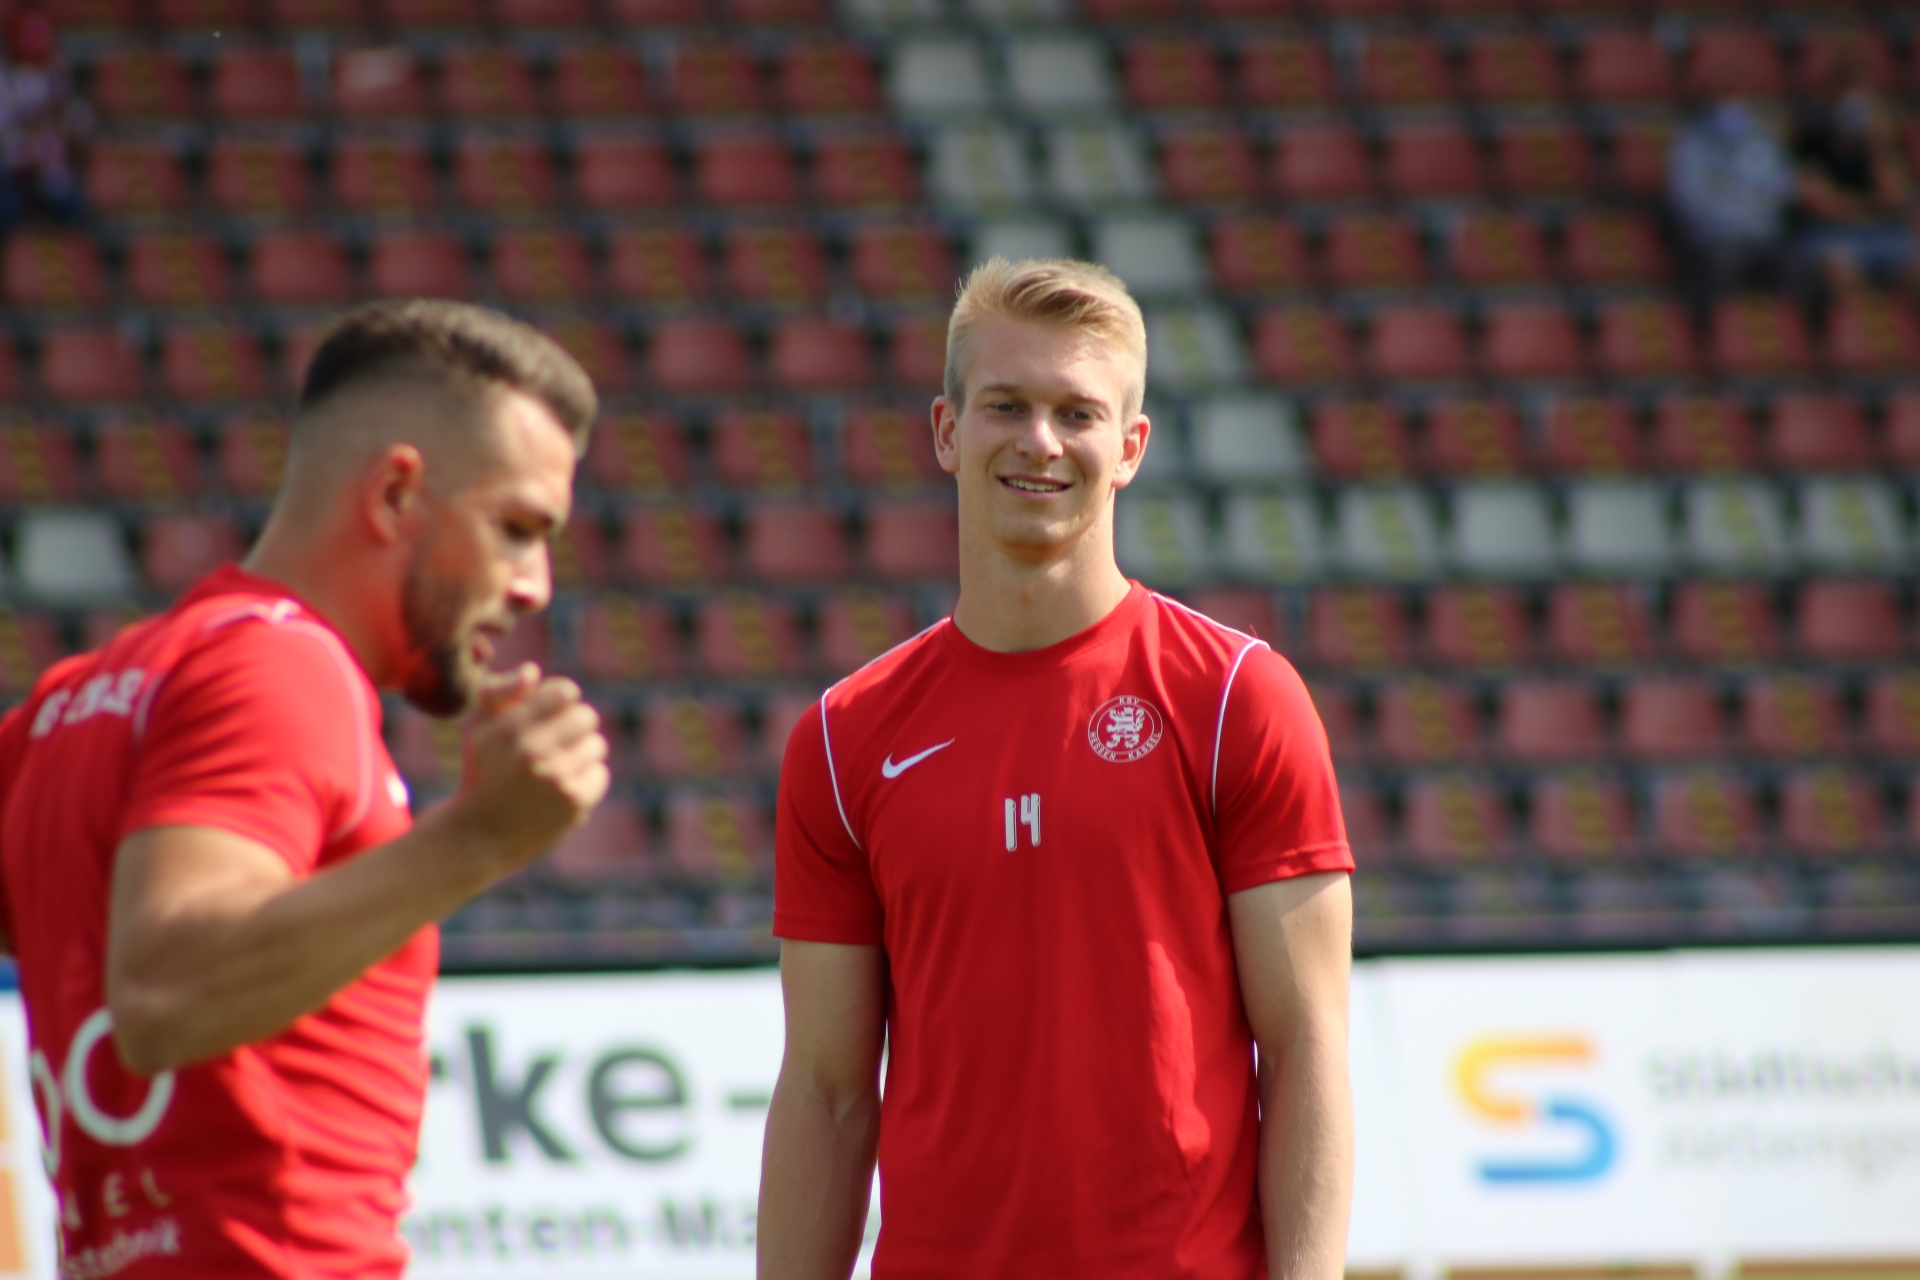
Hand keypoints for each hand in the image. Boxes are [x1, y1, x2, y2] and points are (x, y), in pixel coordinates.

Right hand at [451, 663, 610, 871]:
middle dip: (575, 726)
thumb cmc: (483, 772)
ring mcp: (555, 777)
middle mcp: (531, 751)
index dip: (562, 701)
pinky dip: (586, 780)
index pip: (565, 691)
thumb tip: (532, 671)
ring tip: (557, 768)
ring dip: (582, 754)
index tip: (552, 714)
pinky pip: (599, 773)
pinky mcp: (573, 802)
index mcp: (509, 727)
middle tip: (558, 742)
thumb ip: (498, 690)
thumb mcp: (478, 727)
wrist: (480, 835)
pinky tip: (562, 790)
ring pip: (597, 744)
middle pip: (587, 716)